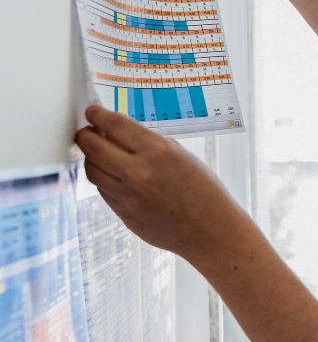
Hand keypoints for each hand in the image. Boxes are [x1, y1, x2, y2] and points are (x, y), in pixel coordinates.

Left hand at [74, 106, 251, 262]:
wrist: (210, 230)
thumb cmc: (204, 191)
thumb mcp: (183, 157)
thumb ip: (152, 145)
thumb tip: (122, 135)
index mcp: (158, 152)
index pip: (115, 125)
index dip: (99, 115)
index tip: (93, 111)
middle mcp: (139, 172)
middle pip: (93, 147)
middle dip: (84, 135)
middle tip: (85, 131)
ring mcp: (128, 196)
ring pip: (92, 170)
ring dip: (91, 158)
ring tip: (97, 153)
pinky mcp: (123, 213)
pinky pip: (103, 190)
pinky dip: (103, 178)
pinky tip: (112, 174)